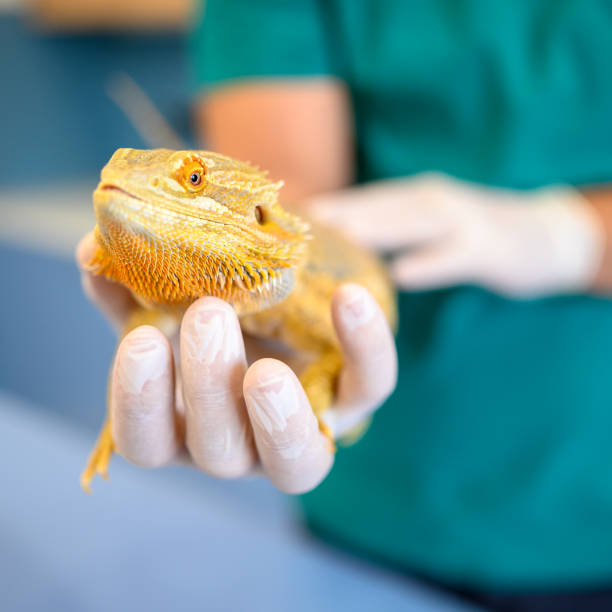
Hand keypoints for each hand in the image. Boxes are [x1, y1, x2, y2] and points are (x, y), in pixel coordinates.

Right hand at [76, 233, 396, 493]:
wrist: (289, 293)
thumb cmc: (220, 308)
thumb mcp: (173, 295)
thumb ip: (133, 283)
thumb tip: (93, 250)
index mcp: (186, 422)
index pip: (148, 442)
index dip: (138, 403)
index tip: (140, 340)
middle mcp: (243, 442)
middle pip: (221, 451)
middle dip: (208, 390)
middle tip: (206, 314)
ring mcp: (304, 427)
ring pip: (295, 463)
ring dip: (277, 415)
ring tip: (264, 367)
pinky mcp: (355, 395)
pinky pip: (369, 384)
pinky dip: (364, 345)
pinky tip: (350, 299)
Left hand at [308, 173, 604, 297]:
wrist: (542, 235)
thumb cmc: (465, 237)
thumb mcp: (420, 227)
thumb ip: (378, 235)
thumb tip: (328, 251)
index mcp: (403, 200)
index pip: (351, 201)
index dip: (312, 209)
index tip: (270, 219)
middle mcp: (424, 200)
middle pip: (371, 205)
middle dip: (329, 213)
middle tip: (284, 227)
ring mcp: (459, 219)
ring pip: (407, 221)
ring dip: (370, 228)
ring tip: (329, 238)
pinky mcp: (488, 246)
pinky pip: (454, 254)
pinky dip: (428, 262)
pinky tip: (400, 274)